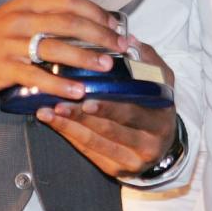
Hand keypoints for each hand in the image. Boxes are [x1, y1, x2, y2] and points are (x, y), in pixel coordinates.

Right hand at [0, 0, 122, 99]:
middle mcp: (21, 19)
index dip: (96, 11)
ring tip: (107, 66)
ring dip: (85, 57)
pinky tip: (77, 91)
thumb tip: (82, 24)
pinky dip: (60, 84)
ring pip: (56, 47)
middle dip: (100, 34)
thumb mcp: (15, 18)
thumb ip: (44, 18)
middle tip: (122, 46)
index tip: (116, 24)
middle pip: (68, 22)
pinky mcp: (4, 67)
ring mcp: (11, 43)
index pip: (68, 0)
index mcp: (26, 4)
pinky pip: (37, 76)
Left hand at [36, 37, 177, 176]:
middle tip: (59, 103)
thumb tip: (129, 40)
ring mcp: (130, 161)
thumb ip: (148, 60)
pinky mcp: (114, 170)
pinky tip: (53, 122)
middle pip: (110, 130)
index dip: (109, 108)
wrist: (164, 146)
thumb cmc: (156, 107)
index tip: (86, 98)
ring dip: (68, 126)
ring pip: (95, 143)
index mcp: (160, 120)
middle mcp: (147, 144)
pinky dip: (68, 134)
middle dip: (82, 117)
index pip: (133, 113)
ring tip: (47, 111)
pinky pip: (88, 151)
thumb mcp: (162, 82)